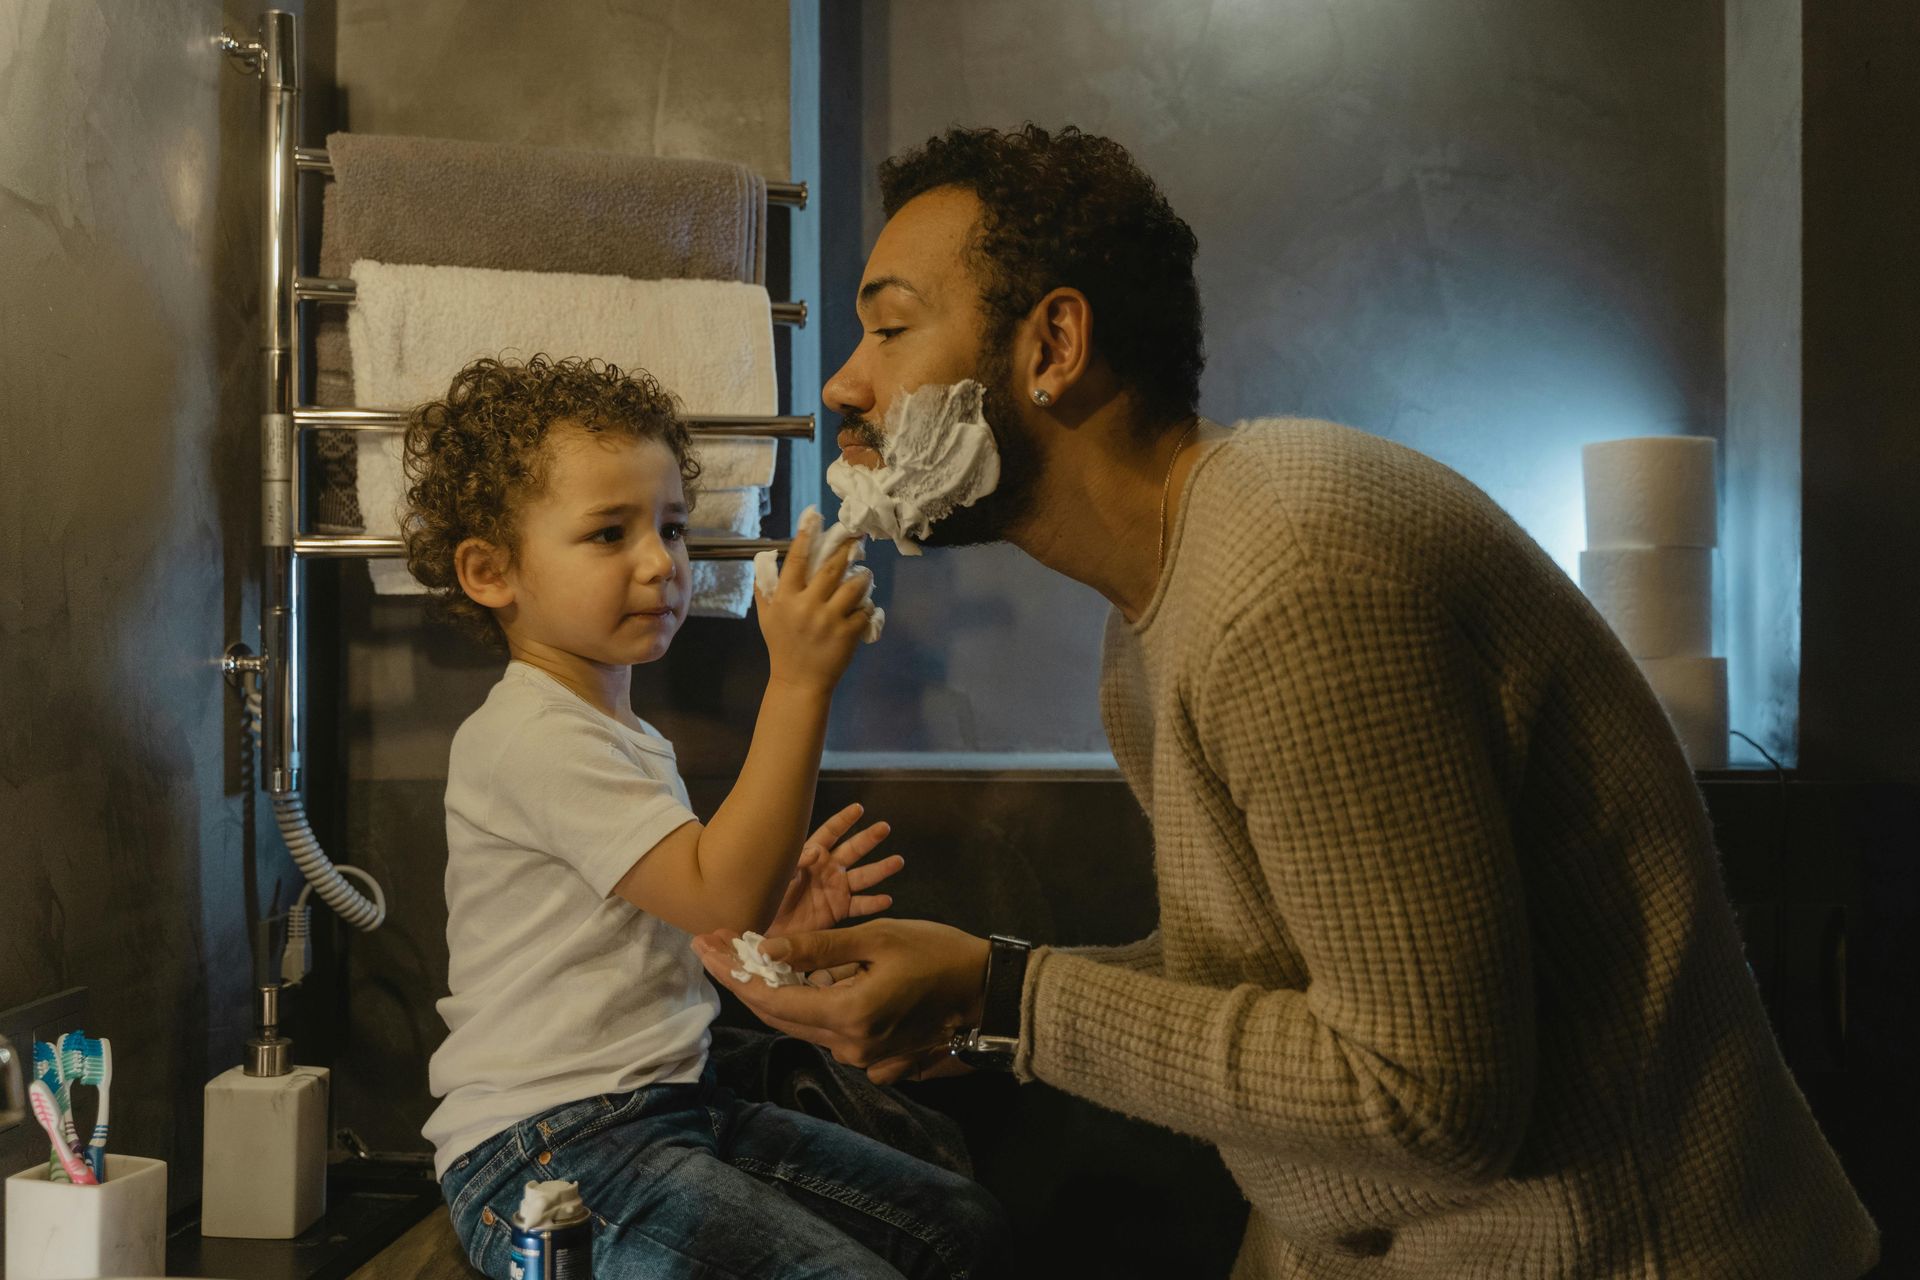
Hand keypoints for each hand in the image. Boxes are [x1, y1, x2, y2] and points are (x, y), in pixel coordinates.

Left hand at [692, 919, 989, 1080]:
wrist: (988, 991)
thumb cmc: (937, 953)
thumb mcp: (878, 938)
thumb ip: (819, 948)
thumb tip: (764, 950)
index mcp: (849, 1016)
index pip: (772, 1000)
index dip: (734, 972)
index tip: (704, 945)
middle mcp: (849, 1046)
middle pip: (779, 1016)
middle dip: (742, 979)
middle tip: (713, 946)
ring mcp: (863, 1056)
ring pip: (801, 1023)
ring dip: (771, 991)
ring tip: (741, 955)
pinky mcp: (874, 1056)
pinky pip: (826, 1029)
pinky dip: (805, 1004)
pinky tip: (789, 977)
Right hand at [754, 513, 870, 692]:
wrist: (798, 682)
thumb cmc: (783, 646)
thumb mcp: (767, 617)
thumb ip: (765, 589)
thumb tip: (764, 560)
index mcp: (785, 599)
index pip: (795, 561)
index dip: (805, 537)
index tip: (814, 517)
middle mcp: (806, 606)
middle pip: (831, 568)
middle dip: (846, 550)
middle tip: (857, 538)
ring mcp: (829, 620)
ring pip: (854, 587)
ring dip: (863, 577)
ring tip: (865, 575)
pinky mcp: (847, 634)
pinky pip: (864, 611)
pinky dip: (867, 607)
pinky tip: (865, 607)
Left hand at [766, 803, 904, 937]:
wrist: (768, 930)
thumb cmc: (767, 899)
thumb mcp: (779, 877)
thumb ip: (797, 863)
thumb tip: (816, 851)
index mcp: (812, 857)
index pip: (830, 833)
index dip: (844, 820)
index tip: (858, 808)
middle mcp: (828, 870)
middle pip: (853, 850)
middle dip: (869, 838)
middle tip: (885, 827)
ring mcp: (836, 889)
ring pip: (864, 876)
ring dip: (881, 869)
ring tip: (898, 861)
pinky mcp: (839, 910)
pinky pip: (860, 905)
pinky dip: (874, 903)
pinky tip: (887, 899)